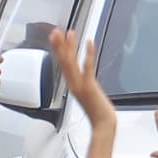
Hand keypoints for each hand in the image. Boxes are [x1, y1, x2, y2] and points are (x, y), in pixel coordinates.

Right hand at [49, 30, 115, 157]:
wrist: (103, 126)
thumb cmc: (99, 113)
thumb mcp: (88, 97)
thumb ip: (84, 87)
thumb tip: (84, 80)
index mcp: (73, 86)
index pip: (64, 65)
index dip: (59, 51)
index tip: (56, 38)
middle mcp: (74, 84)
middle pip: (64, 62)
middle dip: (59, 45)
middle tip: (54, 31)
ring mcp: (81, 85)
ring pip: (71, 63)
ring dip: (69, 47)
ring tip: (68, 33)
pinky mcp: (90, 87)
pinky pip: (87, 68)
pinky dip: (88, 54)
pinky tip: (89, 42)